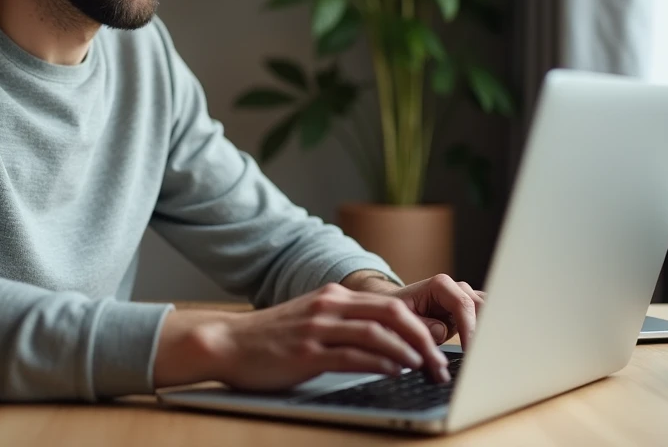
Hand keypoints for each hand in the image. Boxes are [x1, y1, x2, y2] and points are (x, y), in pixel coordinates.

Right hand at [154, 282, 449, 390]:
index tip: (439, 343)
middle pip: (390, 313)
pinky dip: (379, 363)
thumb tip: (388, 343)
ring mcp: (317, 328)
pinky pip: (351, 356)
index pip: (389, 303)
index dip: (420, 322)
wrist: (227, 342)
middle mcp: (329, 306)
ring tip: (426, 368)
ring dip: (407, 352)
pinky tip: (395, 371)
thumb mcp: (313, 320)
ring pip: (376, 333)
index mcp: (334, 297)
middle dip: (422, 337)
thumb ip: (346, 324)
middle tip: (440, 360)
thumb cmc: (273, 338)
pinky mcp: (306, 352)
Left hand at [380, 274, 485, 348]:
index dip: (470, 329)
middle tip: (485, 356)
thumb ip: (420, 325)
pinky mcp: (471, 312)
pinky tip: (489, 351)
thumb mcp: (401, 319)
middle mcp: (458, 289)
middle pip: (482, 307)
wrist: (397, 308)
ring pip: (489, 313)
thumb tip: (441, 331)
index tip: (470, 351)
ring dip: (489, 333)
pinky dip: (488, 334)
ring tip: (489, 355)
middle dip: (485, 331)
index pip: (463, 305)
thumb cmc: (398, 313)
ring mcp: (467, 299)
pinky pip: (487, 320)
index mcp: (440, 285)